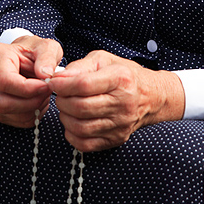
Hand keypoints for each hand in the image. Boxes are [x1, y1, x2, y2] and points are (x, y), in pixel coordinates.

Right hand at [0, 35, 63, 126]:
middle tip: (47, 92)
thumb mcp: (45, 47)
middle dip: (30, 102)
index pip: (5, 81)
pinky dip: (30, 116)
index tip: (46, 85)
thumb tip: (46, 75)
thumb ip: (47, 57)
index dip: (28, 88)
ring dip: (32, 109)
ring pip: (7, 114)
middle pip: (2, 102)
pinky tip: (39, 102)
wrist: (25, 57)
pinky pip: (12, 121)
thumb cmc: (34, 51)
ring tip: (44, 95)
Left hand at [46, 50, 184, 150]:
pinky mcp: (116, 139)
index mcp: (121, 79)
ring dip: (65, 117)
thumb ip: (79, 66)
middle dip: (62, 100)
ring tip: (68, 107)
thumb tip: (57, 78)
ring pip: (80, 127)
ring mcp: (121, 124)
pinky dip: (72, 134)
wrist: (151, 96)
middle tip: (60, 94)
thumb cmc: (124, 74)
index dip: (62, 84)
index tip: (52, 82)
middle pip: (80, 107)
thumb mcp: (103, 60)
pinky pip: (85, 144)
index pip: (84, 85)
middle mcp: (123, 103)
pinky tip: (74, 121)